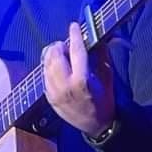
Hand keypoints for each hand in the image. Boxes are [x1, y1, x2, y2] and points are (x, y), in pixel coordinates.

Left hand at [42, 22, 114, 137]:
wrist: (96, 125)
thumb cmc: (104, 99)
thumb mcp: (106, 76)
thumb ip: (101, 54)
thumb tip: (98, 35)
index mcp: (82, 80)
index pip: (76, 51)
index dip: (74, 36)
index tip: (74, 26)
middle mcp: (65, 86)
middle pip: (55, 55)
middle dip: (60, 45)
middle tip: (67, 44)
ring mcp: (54, 93)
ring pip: (46, 64)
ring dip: (53, 55)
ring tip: (62, 54)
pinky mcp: (48, 97)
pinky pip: (45, 75)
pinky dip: (50, 67)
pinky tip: (59, 68)